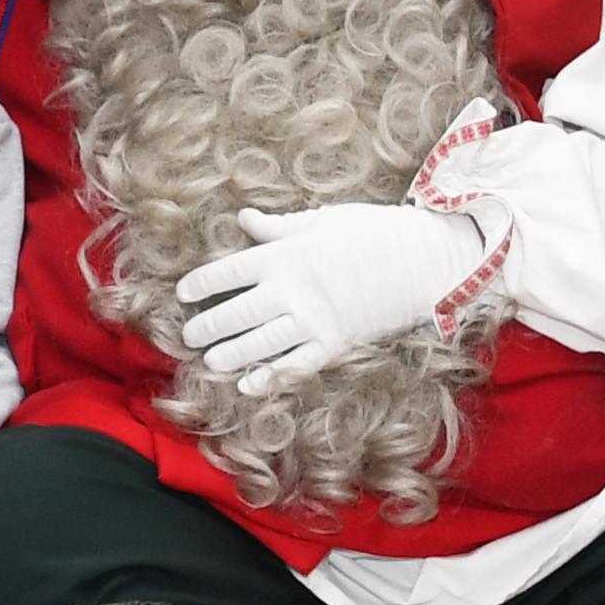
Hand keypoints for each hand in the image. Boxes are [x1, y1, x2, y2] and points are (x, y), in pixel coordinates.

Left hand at [176, 201, 493, 391]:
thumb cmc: (372, 230)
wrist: (421, 259)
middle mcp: (290, 290)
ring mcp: (311, 320)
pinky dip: (270, 378)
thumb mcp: (321, 220)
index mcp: (283, 256)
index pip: (227, 272)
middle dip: (207, 326)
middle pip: (235, 313)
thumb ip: (278, 227)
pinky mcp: (334, 344)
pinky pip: (294, 366)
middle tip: (188, 336)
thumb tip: (242, 219)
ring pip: (258, 343)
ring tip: (210, 361)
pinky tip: (249, 385)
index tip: (183, 294)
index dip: (201, 284)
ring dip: (230, 354)